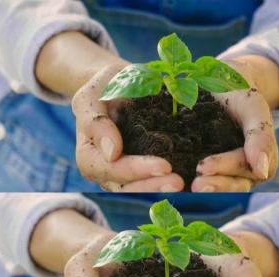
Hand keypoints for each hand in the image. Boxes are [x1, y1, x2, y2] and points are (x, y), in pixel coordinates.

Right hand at [72, 63, 183, 191]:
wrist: (119, 84)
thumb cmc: (104, 87)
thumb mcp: (93, 97)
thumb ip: (96, 123)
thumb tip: (111, 153)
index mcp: (89, 156)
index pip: (112, 169)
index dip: (136, 170)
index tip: (164, 165)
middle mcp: (104, 171)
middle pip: (126, 187)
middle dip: (152, 187)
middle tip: (179, 182)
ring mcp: (122, 174)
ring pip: (140, 191)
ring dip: (161, 190)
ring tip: (184, 185)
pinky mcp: (140, 171)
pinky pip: (152, 183)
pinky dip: (167, 185)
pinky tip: (189, 184)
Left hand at [192, 60, 278, 191]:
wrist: (215, 81)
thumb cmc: (238, 94)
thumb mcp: (252, 107)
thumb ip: (260, 135)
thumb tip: (262, 171)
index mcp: (253, 159)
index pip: (244, 169)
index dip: (226, 168)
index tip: (203, 166)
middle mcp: (235, 171)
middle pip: (231, 185)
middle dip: (215, 186)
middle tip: (196, 186)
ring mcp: (215, 172)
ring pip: (213, 187)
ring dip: (200, 189)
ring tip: (184, 188)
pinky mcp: (192, 166)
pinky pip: (189, 178)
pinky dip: (180, 183)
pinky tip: (167, 185)